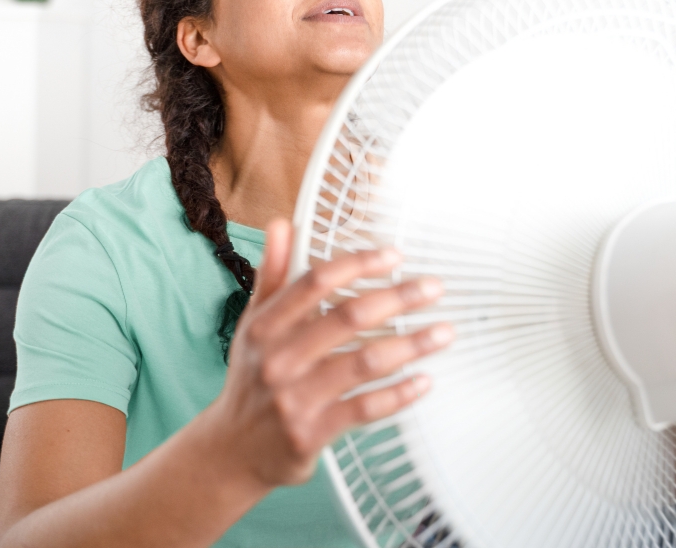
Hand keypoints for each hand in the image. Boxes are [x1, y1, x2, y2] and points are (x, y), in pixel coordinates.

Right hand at [206, 219, 451, 488]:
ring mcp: (295, 398)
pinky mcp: (311, 433)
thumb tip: (281, 224)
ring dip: (411, 344)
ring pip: (364, 362)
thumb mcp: (253, 325)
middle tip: (433, 288)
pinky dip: (399, 394)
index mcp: (264, 326)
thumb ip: (272, 275)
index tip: (394, 255)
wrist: (232, 451)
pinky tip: (424, 380)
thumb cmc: (252, 379)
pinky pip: (365, 408)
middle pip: (348, 317)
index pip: (315, 282)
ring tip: (443, 331)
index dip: (358, 263)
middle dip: (398, 298)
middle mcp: (277, 359)